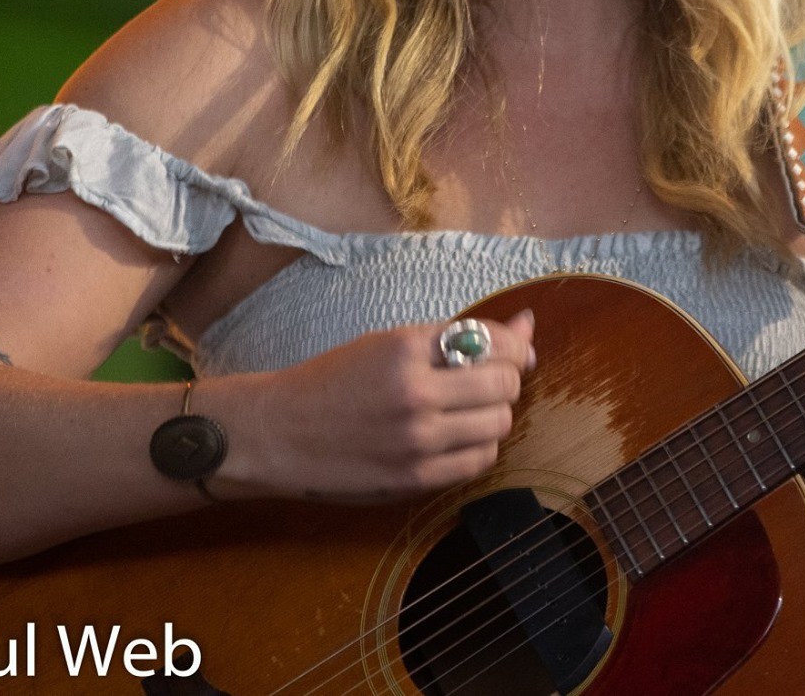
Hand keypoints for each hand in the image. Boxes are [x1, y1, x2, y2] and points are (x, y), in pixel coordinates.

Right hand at [213, 309, 535, 502]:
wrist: (277, 434)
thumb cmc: (332, 381)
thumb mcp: (387, 343)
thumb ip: (455, 337)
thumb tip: (527, 326)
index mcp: (406, 347)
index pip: (495, 342)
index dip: (516, 345)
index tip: (515, 348)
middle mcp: (416, 393)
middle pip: (505, 384)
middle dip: (507, 378)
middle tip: (488, 380)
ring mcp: (417, 440)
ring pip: (499, 424)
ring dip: (494, 414)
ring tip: (468, 409)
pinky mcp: (416, 478)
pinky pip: (479, 461)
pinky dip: (479, 446)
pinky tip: (457, 437)